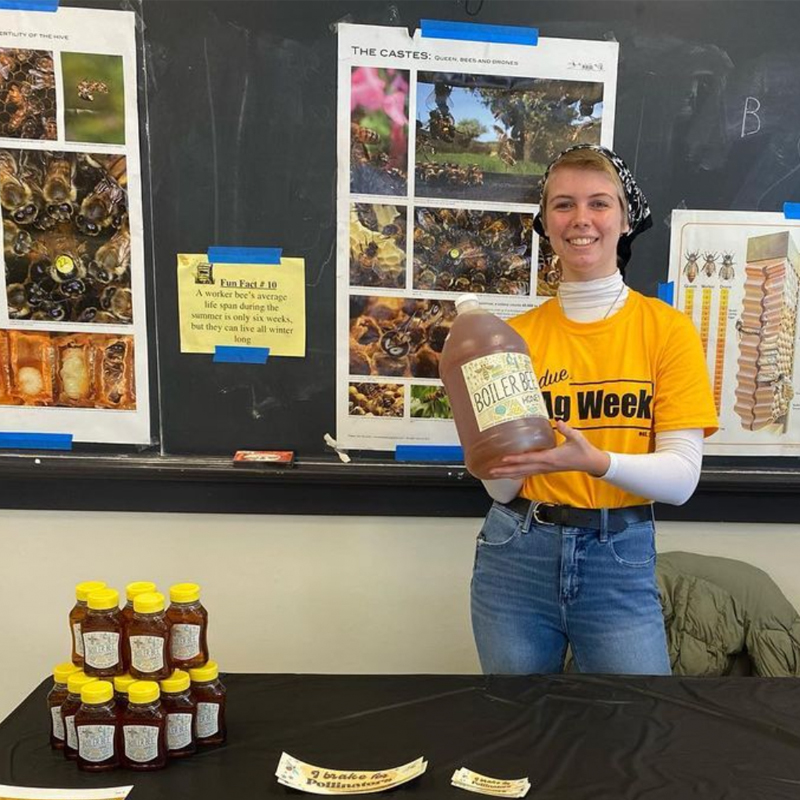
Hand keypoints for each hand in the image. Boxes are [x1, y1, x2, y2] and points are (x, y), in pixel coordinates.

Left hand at [488, 420, 610, 479]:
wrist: (590, 463)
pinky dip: (516, 473)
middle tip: (491, 470)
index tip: (503, 459)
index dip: (516, 459)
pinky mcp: (545, 470)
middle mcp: (545, 466)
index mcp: (551, 458)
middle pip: (522, 470)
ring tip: (494, 473)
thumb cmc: (583, 450)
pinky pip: (528, 473)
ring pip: (523, 473)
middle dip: (506, 470)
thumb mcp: (577, 438)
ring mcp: (544, 469)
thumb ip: (567, 430)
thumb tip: (558, 420)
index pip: (530, 459)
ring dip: (508, 474)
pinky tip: (508, 473)